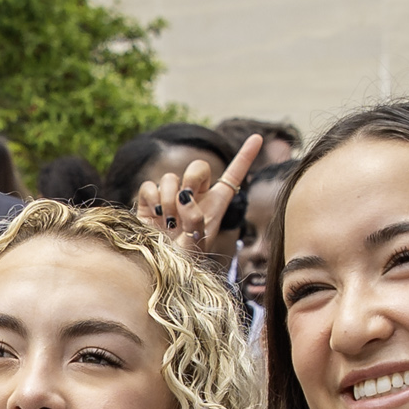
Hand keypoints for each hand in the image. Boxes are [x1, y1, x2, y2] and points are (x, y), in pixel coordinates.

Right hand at [135, 132, 261, 280]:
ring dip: (170, 200)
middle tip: (185, 204)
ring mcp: (171, 198)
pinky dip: (153, 200)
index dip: (245, 156)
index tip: (258, 137)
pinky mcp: (150, 202)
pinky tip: (156, 217)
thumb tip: (184, 198)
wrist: (159, 270)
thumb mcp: (198, 243)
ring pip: (171, 177)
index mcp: (215, 204)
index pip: (234, 175)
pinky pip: (150, 186)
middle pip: (198, 166)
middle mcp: (195, 196)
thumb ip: (197, 219)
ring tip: (170, 224)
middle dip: (192, 180)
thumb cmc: (184, 262)